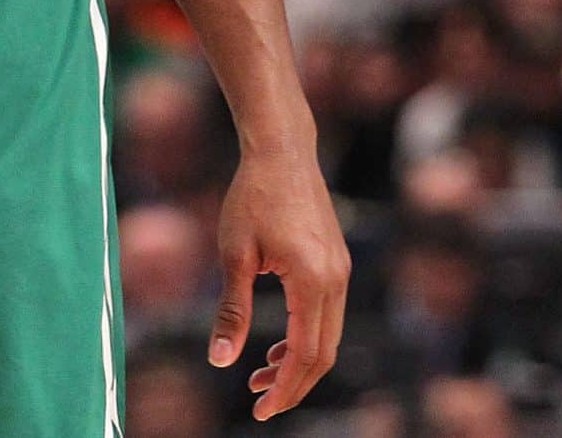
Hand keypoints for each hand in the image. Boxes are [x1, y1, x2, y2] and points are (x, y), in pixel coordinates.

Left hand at [208, 147, 348, 421]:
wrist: (282, 150)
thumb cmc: (252, 197)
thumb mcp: (234, 255)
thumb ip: (231, 311)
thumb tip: (220, 361)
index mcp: (312, 279)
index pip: (305, 353)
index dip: (285, 388)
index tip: (260, 413)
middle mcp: (336, 278)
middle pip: (325, 352)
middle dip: (294, 384)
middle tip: (259, 404)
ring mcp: (341, 269)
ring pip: (329, 335)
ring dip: (299, 362)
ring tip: (260, 377)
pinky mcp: (337, 261)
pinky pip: (328, 314)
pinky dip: (307, 337)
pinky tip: (277, 343)